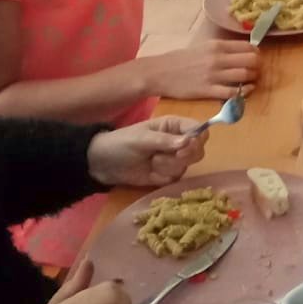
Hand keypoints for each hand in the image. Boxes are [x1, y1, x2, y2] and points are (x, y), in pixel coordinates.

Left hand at [88, 115, 206, 187]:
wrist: (104, 165)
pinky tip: (150, 172)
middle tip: (162, 157)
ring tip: (151, 161)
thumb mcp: (141, 139)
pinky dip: (164, 176)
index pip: (199, 129)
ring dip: (168, 166)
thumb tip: (188, 142)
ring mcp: (174, 158)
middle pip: (198, 149)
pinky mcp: (168, 174)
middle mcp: (178, 141)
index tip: (184, 149)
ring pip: (187, 165)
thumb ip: (165, 141)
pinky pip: (177, 178)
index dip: (197, 139)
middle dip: (183, 156)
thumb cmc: (121, 143)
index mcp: (174, 125)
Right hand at [141, 41, 260, 100]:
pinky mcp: (208, 90)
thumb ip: (220, 49)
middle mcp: (217, 58)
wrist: (159, 72)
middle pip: (250, 60)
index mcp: (216, 45)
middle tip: (257, 71)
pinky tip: (246, 91)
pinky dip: (244, 92)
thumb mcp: (202, 47)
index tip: (256, 58)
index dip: (256, 53)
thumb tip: (240, 52)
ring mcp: (213, 75)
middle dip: (258, 66)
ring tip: (252, 81)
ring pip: (245, 75)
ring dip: (253, 79)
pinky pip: (233, 92)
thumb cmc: (180, 60)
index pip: (247, 46)